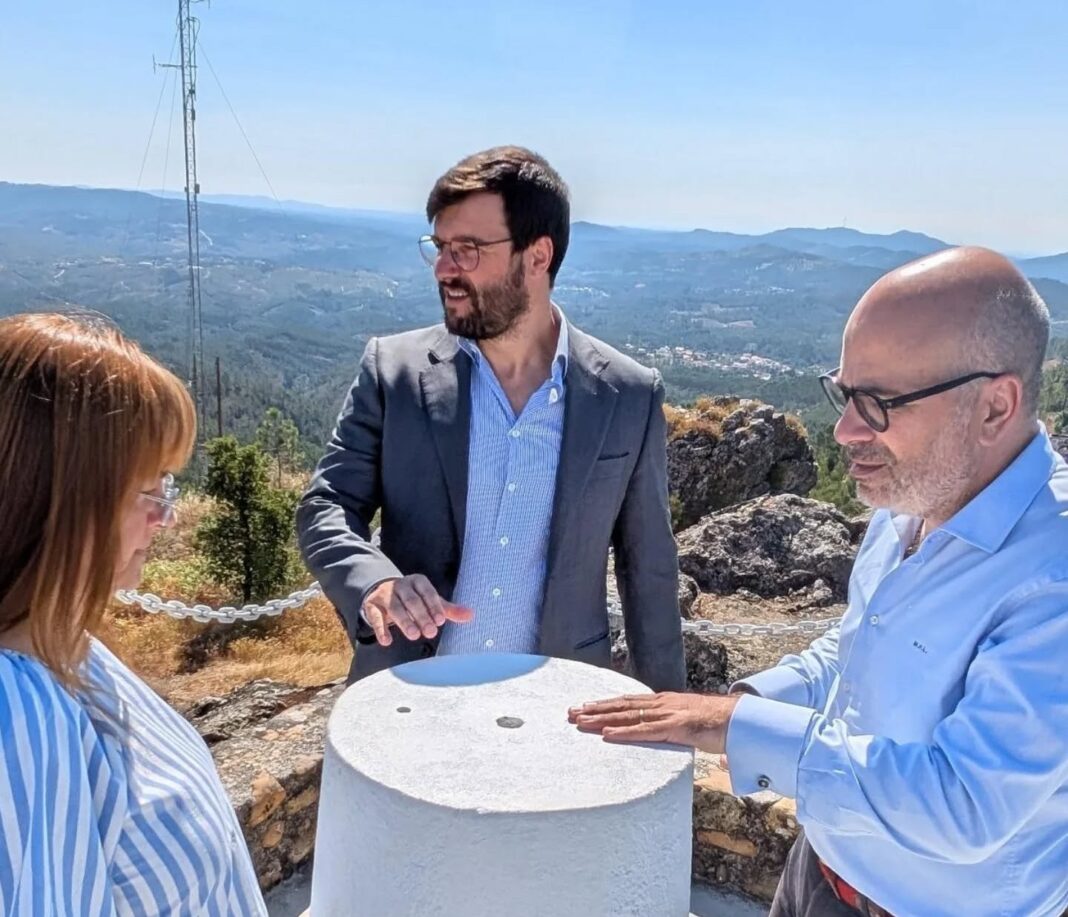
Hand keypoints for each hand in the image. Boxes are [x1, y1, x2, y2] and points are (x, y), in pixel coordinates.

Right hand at [363, 575, 473, 645]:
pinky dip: (381, 629)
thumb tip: (471, 615)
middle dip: (421, 616)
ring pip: (395, 607)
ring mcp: (385, 594)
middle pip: (412, 600)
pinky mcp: (372, 605)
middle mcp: (401, 585)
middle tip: (430, 632)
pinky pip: (375, 617)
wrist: (382, 592)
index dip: (434, 606)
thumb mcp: (430, 602)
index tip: (441, 620)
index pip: (427, 592)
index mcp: (417, 581)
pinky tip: (387, 641)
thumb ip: (448, 610)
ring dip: (404, 622)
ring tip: (414, 635)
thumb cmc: (413, 599)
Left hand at [568, 692, 741, 754]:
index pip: (627, 701)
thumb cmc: (719, 724)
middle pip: (621, 705)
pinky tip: (607, 735)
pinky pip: (646, 731)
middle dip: (594, 710)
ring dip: (601, 719)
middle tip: (570, 714)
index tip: (583, 707)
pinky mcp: (676, 727)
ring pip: (627, 716)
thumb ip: (676, 730)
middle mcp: (661, 703)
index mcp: (663, 702)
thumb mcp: (690, 725)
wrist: (742, 720)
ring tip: (580, 722)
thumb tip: (669, 736)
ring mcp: (668, 714)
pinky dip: (624, 732)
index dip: (604, 704)